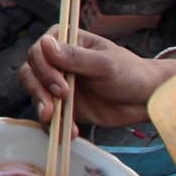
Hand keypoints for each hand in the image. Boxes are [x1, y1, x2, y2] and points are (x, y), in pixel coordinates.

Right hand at [18, 30, 175, 129]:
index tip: (61, 87)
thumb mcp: (104, 64)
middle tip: (57, 104)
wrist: (146, 100)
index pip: (38, 52)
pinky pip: (49, 117)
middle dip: (39, 91)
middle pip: (30, 73)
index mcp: (65, 42)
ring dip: (44, 109)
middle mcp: (57, 62)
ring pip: (36, 95)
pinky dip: (55, 126)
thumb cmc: (130, 73)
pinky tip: (70, 133)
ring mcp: (58, 85)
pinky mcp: (64, 107)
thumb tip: (45, 43)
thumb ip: (75, 56)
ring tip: (58, 122)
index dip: (44, 70)